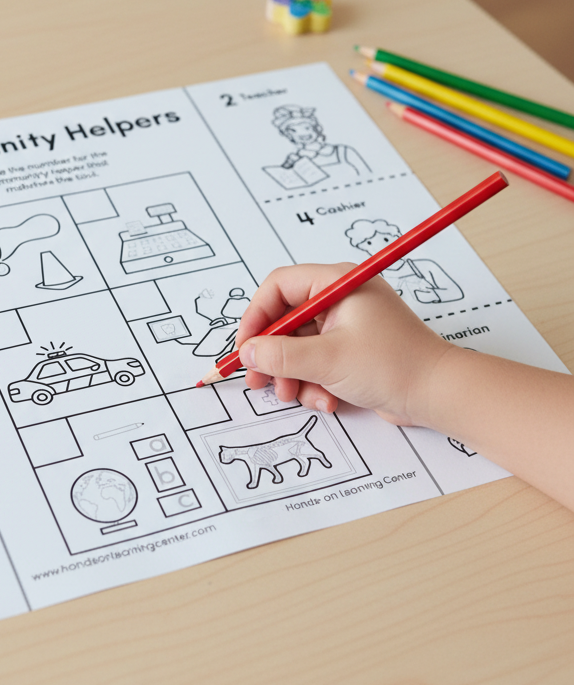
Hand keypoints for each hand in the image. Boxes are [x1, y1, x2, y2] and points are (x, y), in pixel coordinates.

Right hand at [234, 263, 448, 426]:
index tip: (246, 347)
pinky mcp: (352, 351)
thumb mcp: (328, 360)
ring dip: (293, 375)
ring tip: (297, 396)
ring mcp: (346, 326)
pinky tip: (327, 400)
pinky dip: (314, 383)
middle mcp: (340, 300)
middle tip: (259, 381)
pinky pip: (316, 364)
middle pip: (285, 320)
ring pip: (298, 347)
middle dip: (272, 355)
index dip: (256, 316)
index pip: (279, 287)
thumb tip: (249, 353)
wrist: (439, 394)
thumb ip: (281, 355)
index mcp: (337, 284)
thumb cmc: (395, 365)